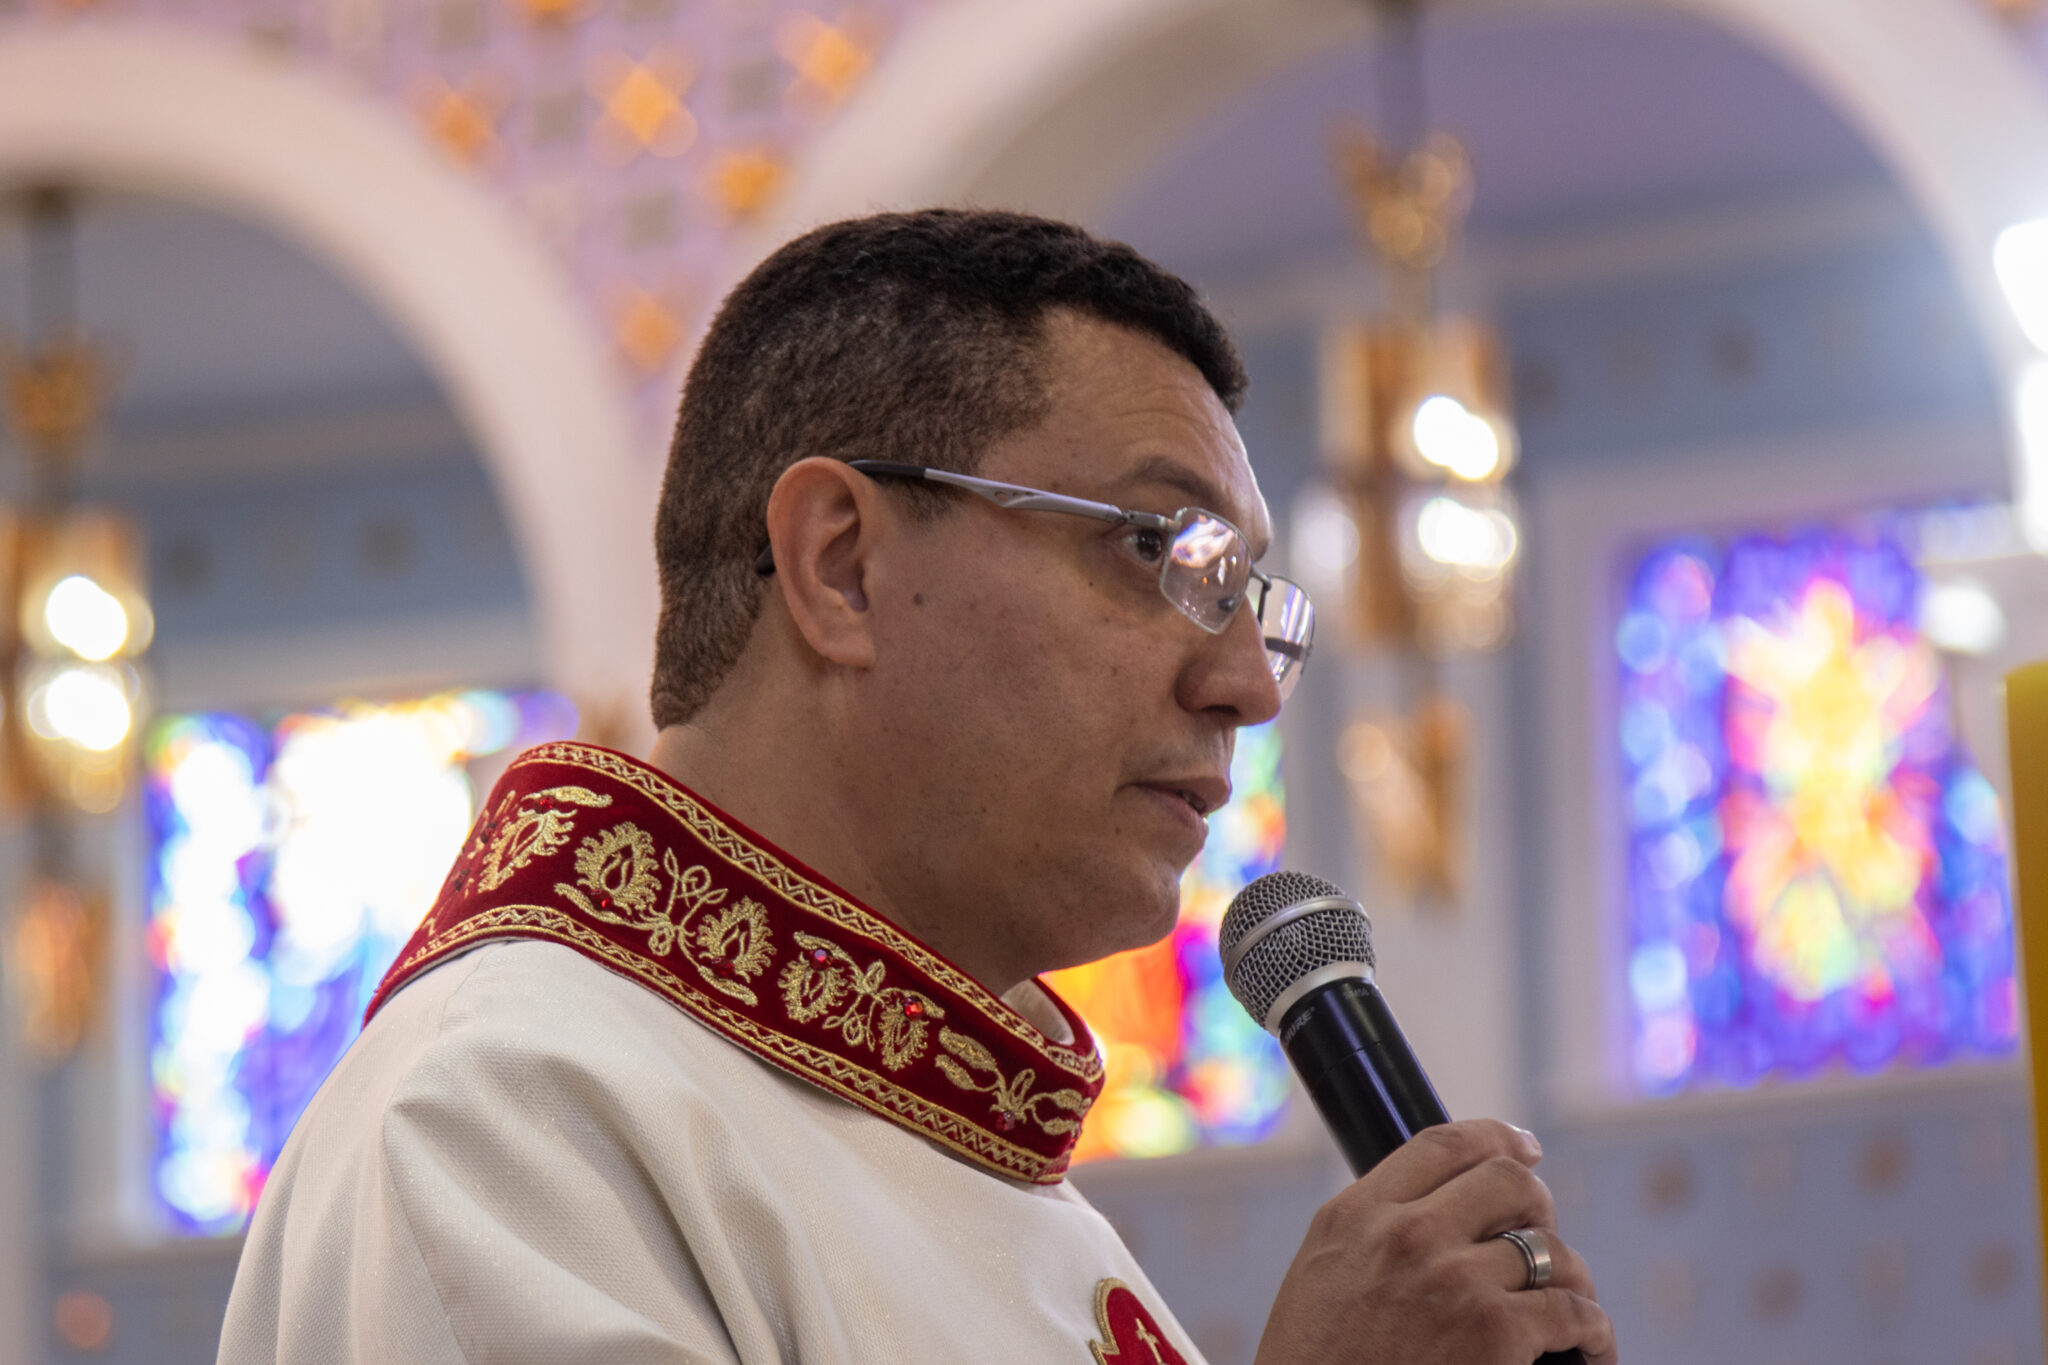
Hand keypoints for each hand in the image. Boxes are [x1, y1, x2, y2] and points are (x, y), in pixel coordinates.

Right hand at [1254, 1119, 1616, 1364]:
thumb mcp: (1322, 1275)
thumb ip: (1373, 1232)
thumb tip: (1442, 1211)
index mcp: (1356, 1215)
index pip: (1443, 1144)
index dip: (1497, 1138)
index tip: (1525, 1148)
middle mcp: (1407, 1234)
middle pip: (1509, 1182)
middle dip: (1538, 1208)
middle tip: (1543, 1238)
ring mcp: (1454, 1281)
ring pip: (1551, 1250)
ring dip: (1571, 1277)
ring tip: (1573, 1303)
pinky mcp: (1495, 1333)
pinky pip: (1574, 1313)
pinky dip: (1594, 1332)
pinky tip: (1591, 1348)